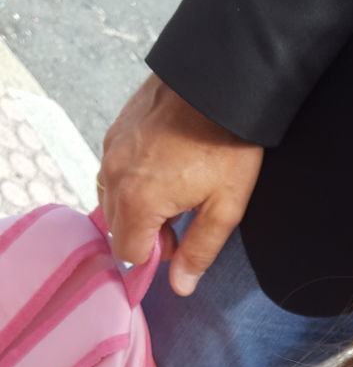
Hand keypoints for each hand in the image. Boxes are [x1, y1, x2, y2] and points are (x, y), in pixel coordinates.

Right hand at [98, 74, 263, 293]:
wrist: (220, 79)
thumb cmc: (227, 143)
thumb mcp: (225, 207)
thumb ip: (200, 251)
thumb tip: (180, 287)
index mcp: (138, 201)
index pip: (129, 253)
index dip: (156, 256)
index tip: (180, 243)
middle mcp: (114, 175)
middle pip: (118, 228)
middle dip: (146, 232)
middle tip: (183, 216)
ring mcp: (111, 149)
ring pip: (112, 198)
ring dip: (138, 206)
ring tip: (175, 192)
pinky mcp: (116, 129)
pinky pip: (114, 169)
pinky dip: (132, 179)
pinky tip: (164, 168)